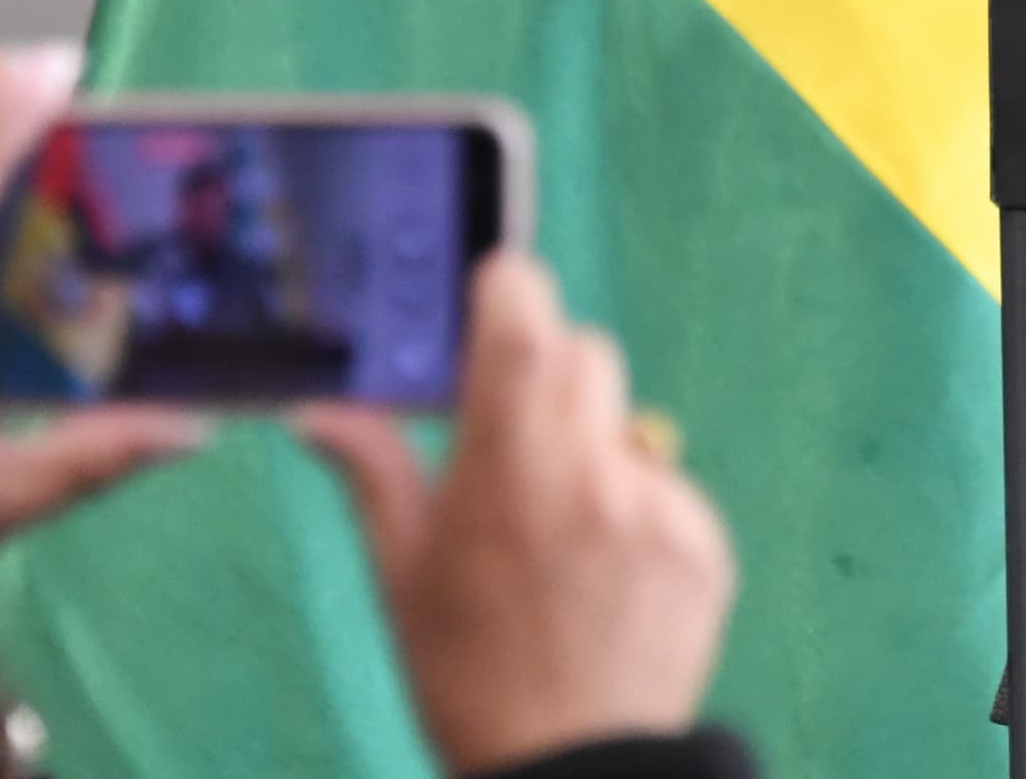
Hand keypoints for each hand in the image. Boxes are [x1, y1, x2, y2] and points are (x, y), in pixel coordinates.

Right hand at [297, 255, 735, 775]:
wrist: (572, 768)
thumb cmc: (468, 674)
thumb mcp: (401, 574)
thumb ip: (373, 471)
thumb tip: (320, 409)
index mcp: (505, 467)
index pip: (523, 315)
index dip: (506, 294)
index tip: (490, 308)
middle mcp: (589, 470)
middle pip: (583, 354)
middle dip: (545, 378)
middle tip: (513, 444)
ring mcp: (657, 503)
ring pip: (626, 424)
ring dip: (592, 451)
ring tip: (558, 539)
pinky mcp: (705, 540)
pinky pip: (667, 488)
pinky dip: (637, 512)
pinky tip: (606, 578)